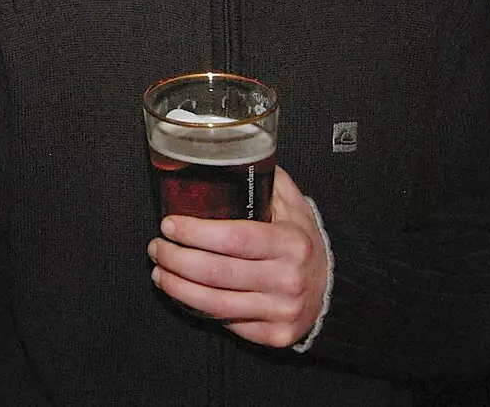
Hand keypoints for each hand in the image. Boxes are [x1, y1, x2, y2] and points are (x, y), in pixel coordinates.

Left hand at [146, 167, 327, 348]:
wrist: (333, 290)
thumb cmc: (303, 245)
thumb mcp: (294, 207)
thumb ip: (266, 180)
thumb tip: (233, 153)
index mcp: (291, 243)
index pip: (234, 238)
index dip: (195, 232)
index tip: (170, 224)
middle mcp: (287, 279)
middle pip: (217, 273)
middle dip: (176, 259)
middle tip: (156, 246)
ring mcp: (281, 311)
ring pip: (215, 303)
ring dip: (177, 285)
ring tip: (159, 270)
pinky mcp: (273, 335)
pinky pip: (225, 322)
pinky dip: (196, 306)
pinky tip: (182, 291)